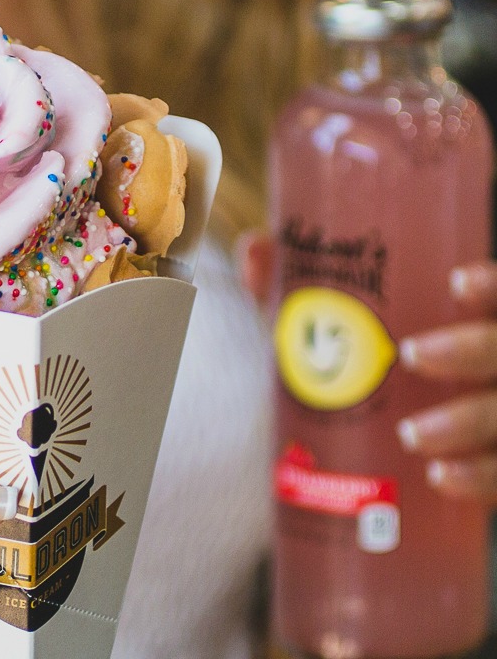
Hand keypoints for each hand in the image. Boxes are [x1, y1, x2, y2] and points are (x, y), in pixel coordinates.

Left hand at [237, 233, 496, 502]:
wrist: (391, 440)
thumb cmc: (363, 362)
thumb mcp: (335, 323)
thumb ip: (299, 286)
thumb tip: (254, 248)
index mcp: (476, 317)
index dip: (493, 283)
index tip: (455, 282)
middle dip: (471, 350)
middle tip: (410, 355)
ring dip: (467, 423)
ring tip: (412, 434)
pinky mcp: (496, 462)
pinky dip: (478, 478)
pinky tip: (440, 478)